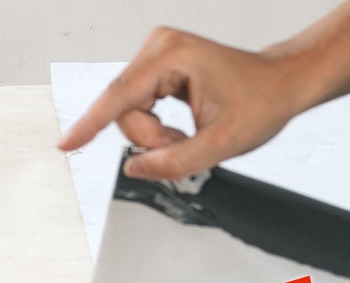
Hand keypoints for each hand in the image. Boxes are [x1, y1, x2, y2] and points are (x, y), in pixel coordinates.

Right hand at [57, 27, 311, 180]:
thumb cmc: (263, 103)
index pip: (121, 96)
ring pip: (131, 109)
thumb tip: (135, 169)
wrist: (283, 83)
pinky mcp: (160, 65)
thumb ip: (178, 160)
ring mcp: (157, 53)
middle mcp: (159, 46)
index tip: (66, 145)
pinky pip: (141, 103)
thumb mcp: (224, 143)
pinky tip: (184, 128)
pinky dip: (159, 125)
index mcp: (172, 55)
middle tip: (187, 146)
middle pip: (125, 107)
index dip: (92, 125)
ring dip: (157, 134)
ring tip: (191, 137)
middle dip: (153, 137)